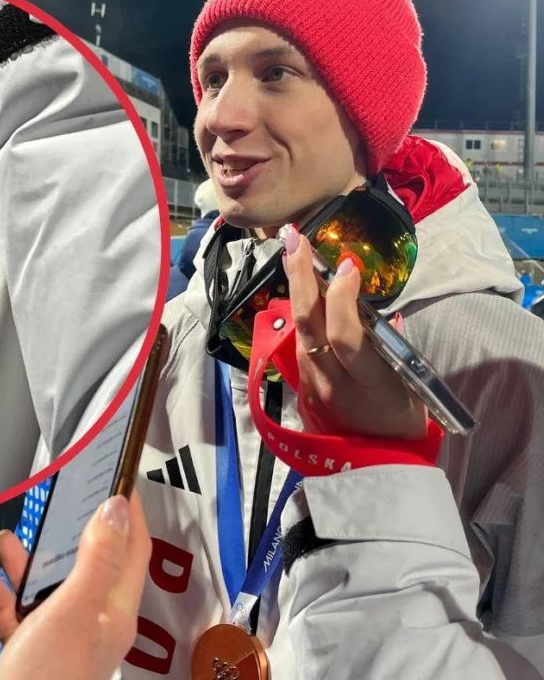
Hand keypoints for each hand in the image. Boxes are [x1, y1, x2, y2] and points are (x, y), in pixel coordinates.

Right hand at [0, 491, 150, 679]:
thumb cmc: (48, 679)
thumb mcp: (74, 610)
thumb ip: (97, 560)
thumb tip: (118, 509)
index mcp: (114, 614)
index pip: (132, 551)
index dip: (129, 513)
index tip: (119, 476)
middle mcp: (92, 625)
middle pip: (87, 564)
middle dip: (69, 530)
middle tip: (60, 498)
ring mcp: (60, 639)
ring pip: (48, 586)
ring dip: (28, 560)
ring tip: (6, 538)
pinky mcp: (29, 652)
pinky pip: (18, 612)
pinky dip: (3, 591)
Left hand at [285, 232, 426, 439]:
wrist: (377, 460)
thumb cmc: (401, 414)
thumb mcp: (407, 380)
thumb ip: (387, 342)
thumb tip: (370, 302)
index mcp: (369, 383)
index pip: (345, 336)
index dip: (341, 299)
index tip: (347, 265)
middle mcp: (333, 381)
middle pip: (310, 326)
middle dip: (300, 279)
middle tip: (296, 240)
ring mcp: (313, 383)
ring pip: (299, 331)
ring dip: (295, 288)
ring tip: (293, 251)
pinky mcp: (302, 382)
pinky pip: (298, 341)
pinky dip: (299, 309)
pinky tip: (298, 284)